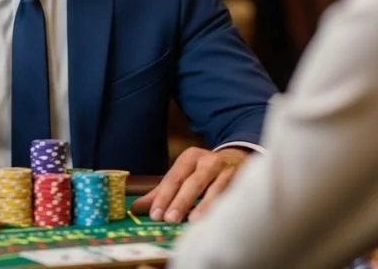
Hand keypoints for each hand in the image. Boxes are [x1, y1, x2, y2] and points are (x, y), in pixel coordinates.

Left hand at [130, 146, 249, 223]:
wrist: (238, 159)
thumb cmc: (204, 172)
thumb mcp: (183, 176)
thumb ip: (161, 192)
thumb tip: (136, 209)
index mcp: (190, 157)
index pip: (174, 177)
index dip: (164, 195)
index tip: (155, 214)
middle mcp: (208, 161)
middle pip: (193, 181)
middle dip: (181, 200)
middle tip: (170, 218)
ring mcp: (226, 171)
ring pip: (214, 188)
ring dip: (204, 205)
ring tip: (192, 221)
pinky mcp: (241, 181)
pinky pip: (231, 195)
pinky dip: (222, 206)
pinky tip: (216, 218)